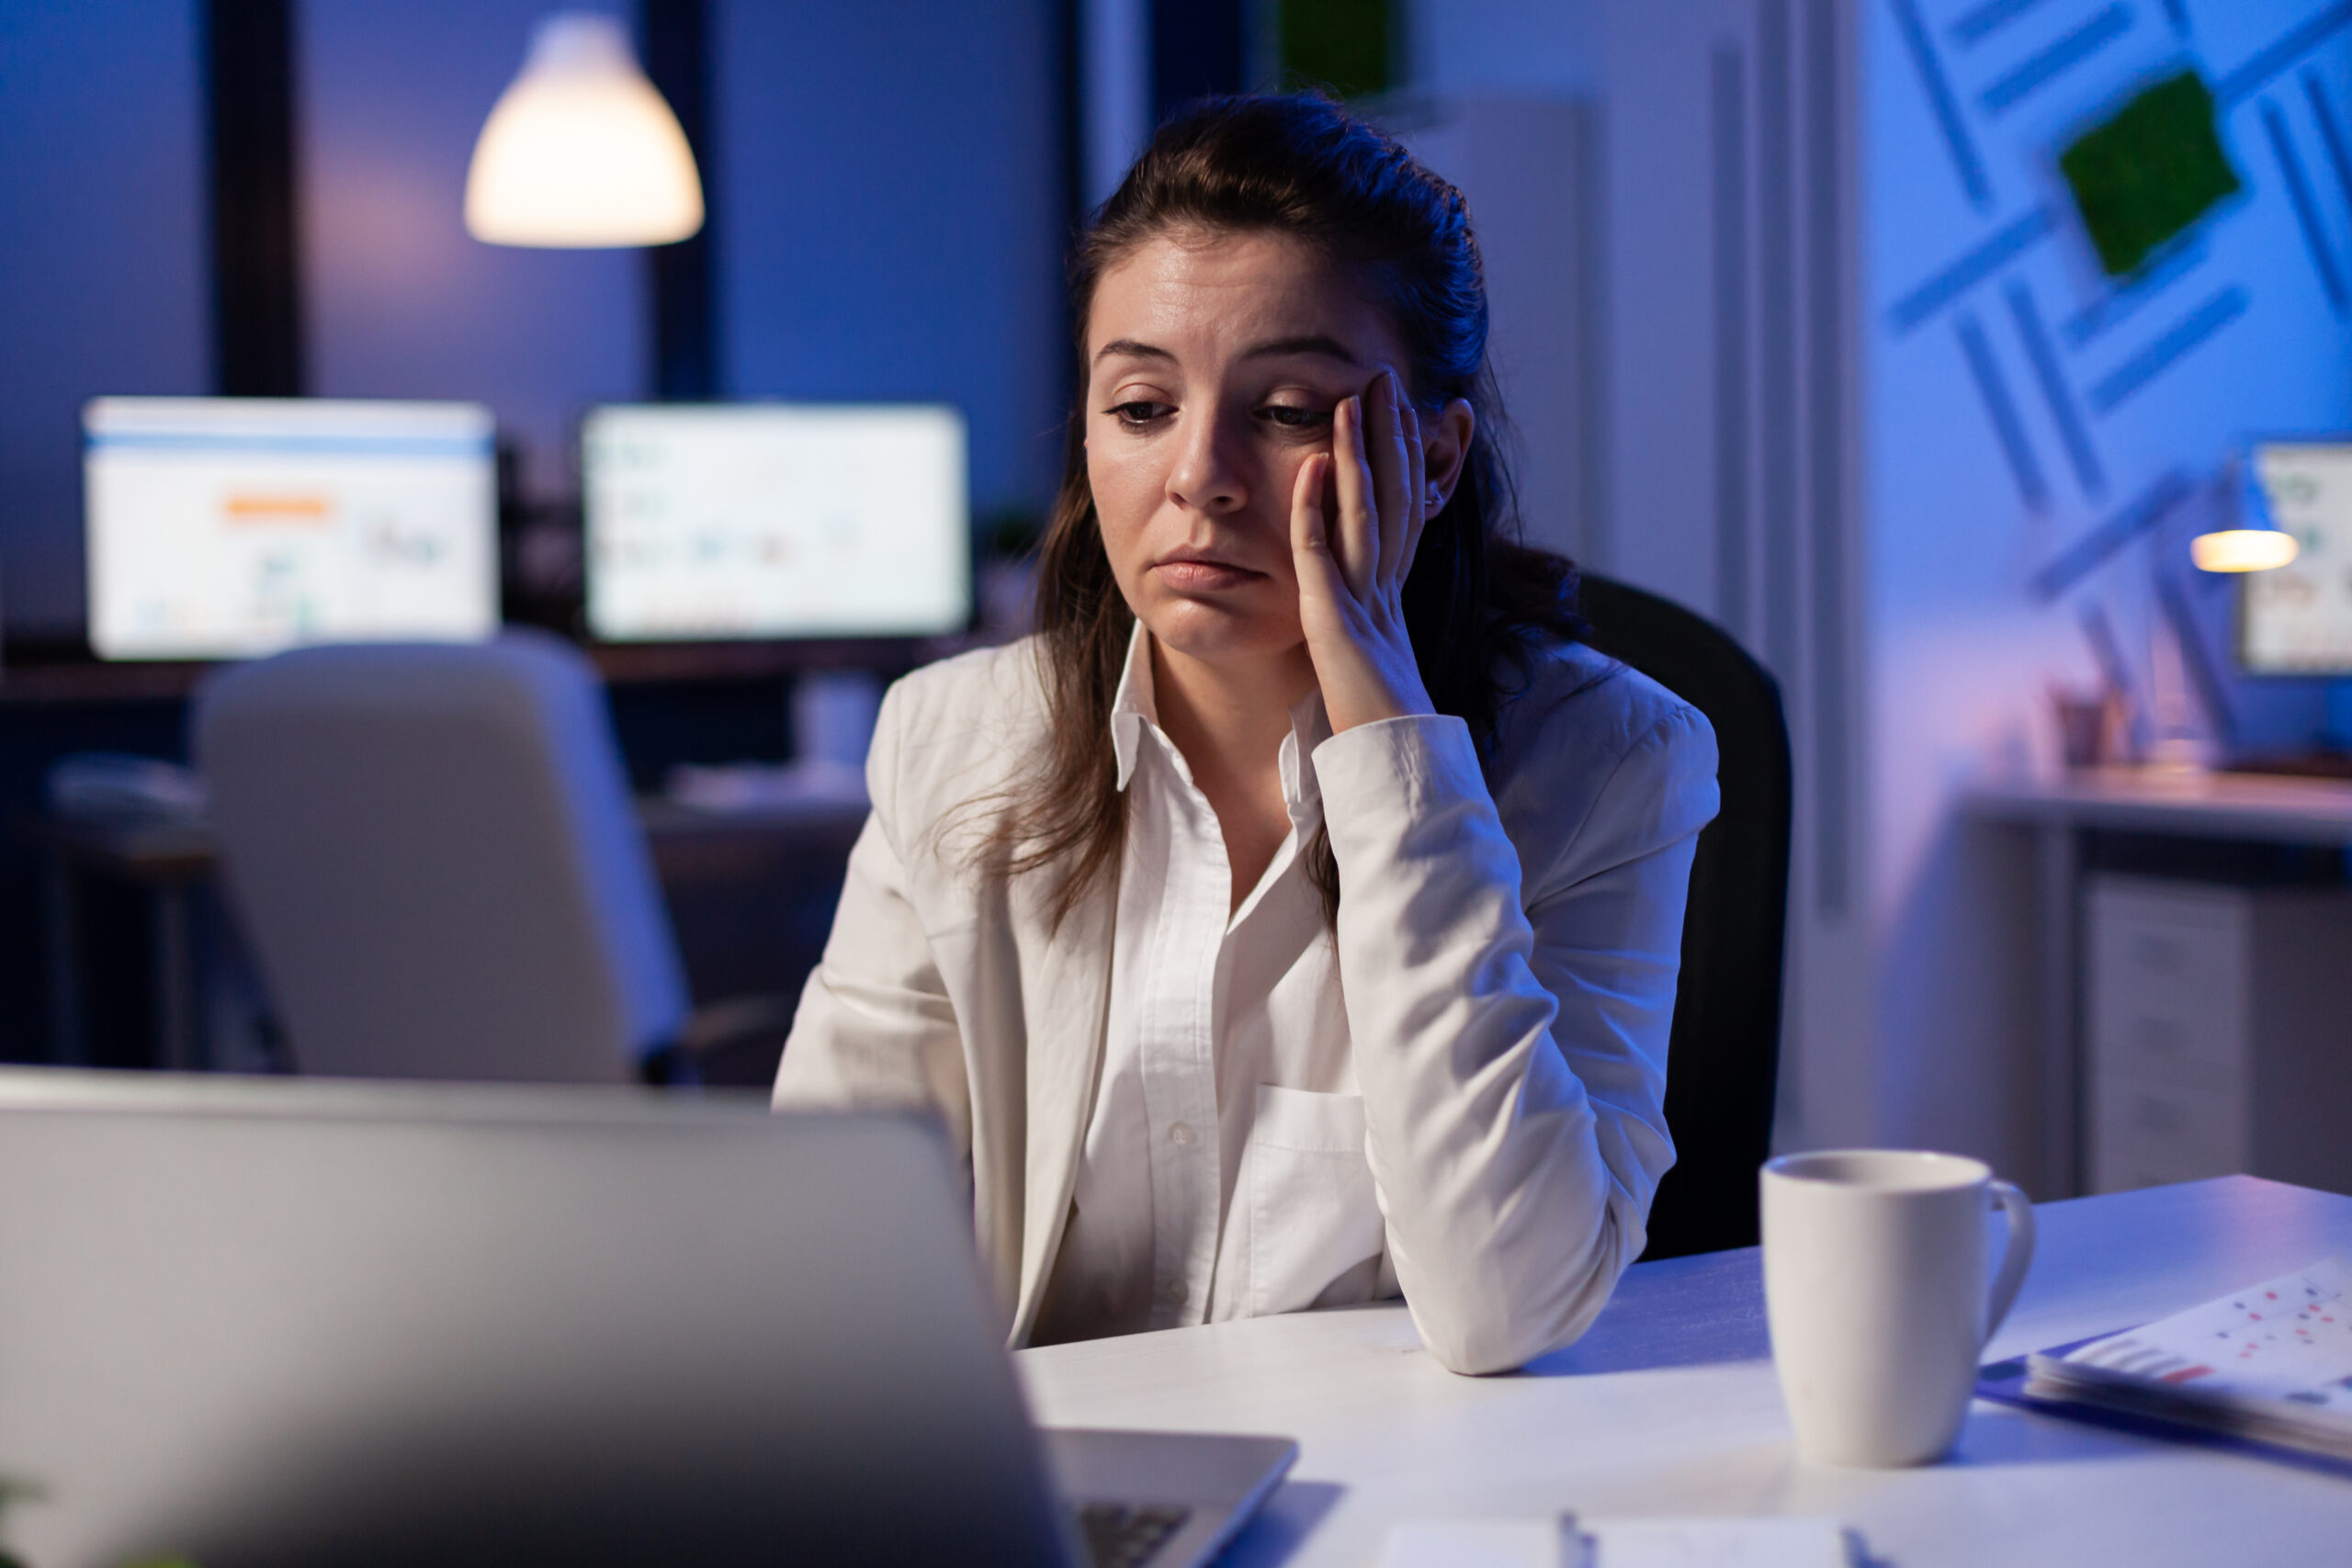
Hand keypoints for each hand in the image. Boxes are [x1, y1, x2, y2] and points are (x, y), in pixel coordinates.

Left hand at [1289, 368, 1436, 732]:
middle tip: (1385, 379)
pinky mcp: (1335, 622)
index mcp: (1394, 589)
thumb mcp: (1370, 650)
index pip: (1405, 505)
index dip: (1406, 455)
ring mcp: (1364, 600)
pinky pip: (1321, 558)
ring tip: (1352, 401)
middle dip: (1389, 435)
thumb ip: (1362, 616)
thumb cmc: (1377, 718)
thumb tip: (1355, 595)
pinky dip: (1313, 513)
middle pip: (1394, 494)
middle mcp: (1386, 585)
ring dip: (1356, 455)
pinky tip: (1305, 470)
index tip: (1402, 408)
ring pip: (1364, 513)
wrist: (1393, 761)